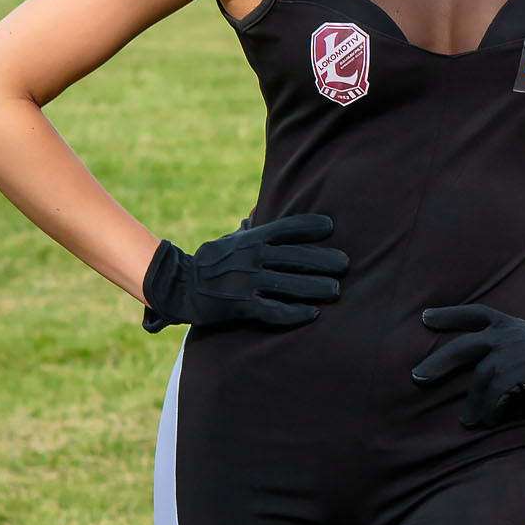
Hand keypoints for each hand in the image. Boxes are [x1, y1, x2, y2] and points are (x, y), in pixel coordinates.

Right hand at [141, 213, 346, 331]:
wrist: (179, 286)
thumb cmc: (213, 261)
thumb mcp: (232, 240)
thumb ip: (253, 229)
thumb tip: (265, 211)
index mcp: (251, 240)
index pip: (286, 228)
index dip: (310, 227)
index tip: (330, 227)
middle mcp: (251, 258)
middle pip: (295, 257)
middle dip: (324, 260)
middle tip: (346, 264)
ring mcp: (246, 282)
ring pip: (289, 284)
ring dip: (316, 287)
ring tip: (336, 290)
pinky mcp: (240, 306)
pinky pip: (273, 310)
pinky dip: (294, 313)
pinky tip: (313, 313)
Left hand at [413, 306, 524, 429]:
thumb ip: (519, 330)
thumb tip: (507, 326)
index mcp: (510, 323)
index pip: (475, 313)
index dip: (449, 314)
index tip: (424, 318)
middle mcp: (508, 334)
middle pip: (463, 347)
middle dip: (438, 362)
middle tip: (417, 376)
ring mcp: (513, 353)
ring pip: (480, 379)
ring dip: (473, 403)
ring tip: (468, 419)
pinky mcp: (520, 373)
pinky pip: (495, 394)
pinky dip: (489, 410)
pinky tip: (488, 420)